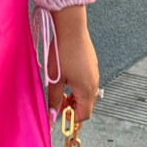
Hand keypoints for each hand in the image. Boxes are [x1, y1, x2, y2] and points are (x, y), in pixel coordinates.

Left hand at [45, 5, 99, 123]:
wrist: (71, 28)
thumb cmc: (62, 52)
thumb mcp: (55, 79)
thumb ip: (54, 100)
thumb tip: (52, 117)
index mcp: (86, 90)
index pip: (84, 115)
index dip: (71, 118)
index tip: (59, 115)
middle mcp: (94, 83)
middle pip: (86, 105)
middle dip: (72, 107)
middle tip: (57, 101)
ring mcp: (95, 73)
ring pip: (86, 94)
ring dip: (74, 96)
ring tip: (60, 88)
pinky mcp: (92, 65)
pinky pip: (87, 82)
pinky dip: (77, 86)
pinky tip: (66, 76)